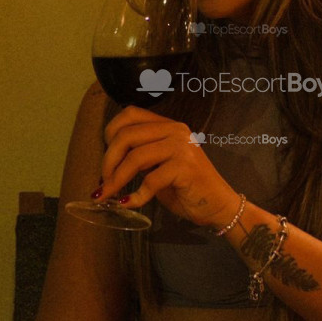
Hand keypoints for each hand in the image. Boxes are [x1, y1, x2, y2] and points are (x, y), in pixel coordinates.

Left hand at [97, 107, 238, 227]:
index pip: (130, 114)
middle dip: (108, 160)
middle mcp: (176, 131)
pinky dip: (135, 195)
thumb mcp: (160, 165)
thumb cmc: (186, 187)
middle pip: (127, 135)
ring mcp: (182, 147)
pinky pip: (150, 180)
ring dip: (116, 179)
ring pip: (135, 157)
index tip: (106, 158)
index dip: (111, 133)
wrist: (218, 205)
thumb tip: (108, 162)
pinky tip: (129, 203)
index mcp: (168, 126)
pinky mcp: (186, 167)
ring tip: (108, 194)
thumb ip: (141, 155)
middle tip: (103, 182)